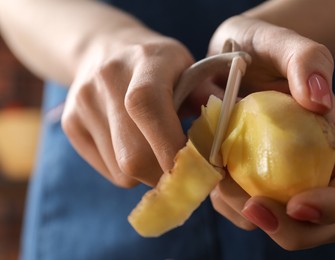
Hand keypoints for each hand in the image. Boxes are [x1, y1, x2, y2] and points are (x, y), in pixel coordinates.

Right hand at [62, 30, 193, 187]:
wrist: (106, 49)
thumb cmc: (158, 64)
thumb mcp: (189, 68)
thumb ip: (208, 100)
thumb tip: (225, 140)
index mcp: (145, 60)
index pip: (148, 108)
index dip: (171, 148)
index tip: (198, 168)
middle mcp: (107, 79)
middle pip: (133, 154)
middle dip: (165, 175)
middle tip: (184, 173)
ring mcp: (83, 102)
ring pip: (121, 170)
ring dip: (147, 173)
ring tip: (157, 150)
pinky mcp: (70, 123)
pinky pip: (108, 170)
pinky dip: (128, 171)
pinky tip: (134, 145)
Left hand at [207, 15, 334, 249]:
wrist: (225, 56)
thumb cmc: (258, 46)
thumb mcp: (280, 41)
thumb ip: (307, 60)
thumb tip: (320, 101)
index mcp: (329, 140)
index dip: (334, 207)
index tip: (297, 204)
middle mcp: (305, 165)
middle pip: (316, 223)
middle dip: (287, 229)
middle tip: (251, 206)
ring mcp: (273, 176)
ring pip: (271, 221)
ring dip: (245, 213)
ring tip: (221, 175)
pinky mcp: (243, 179)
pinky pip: (237, 209)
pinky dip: (224, 202)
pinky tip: (211, 170)